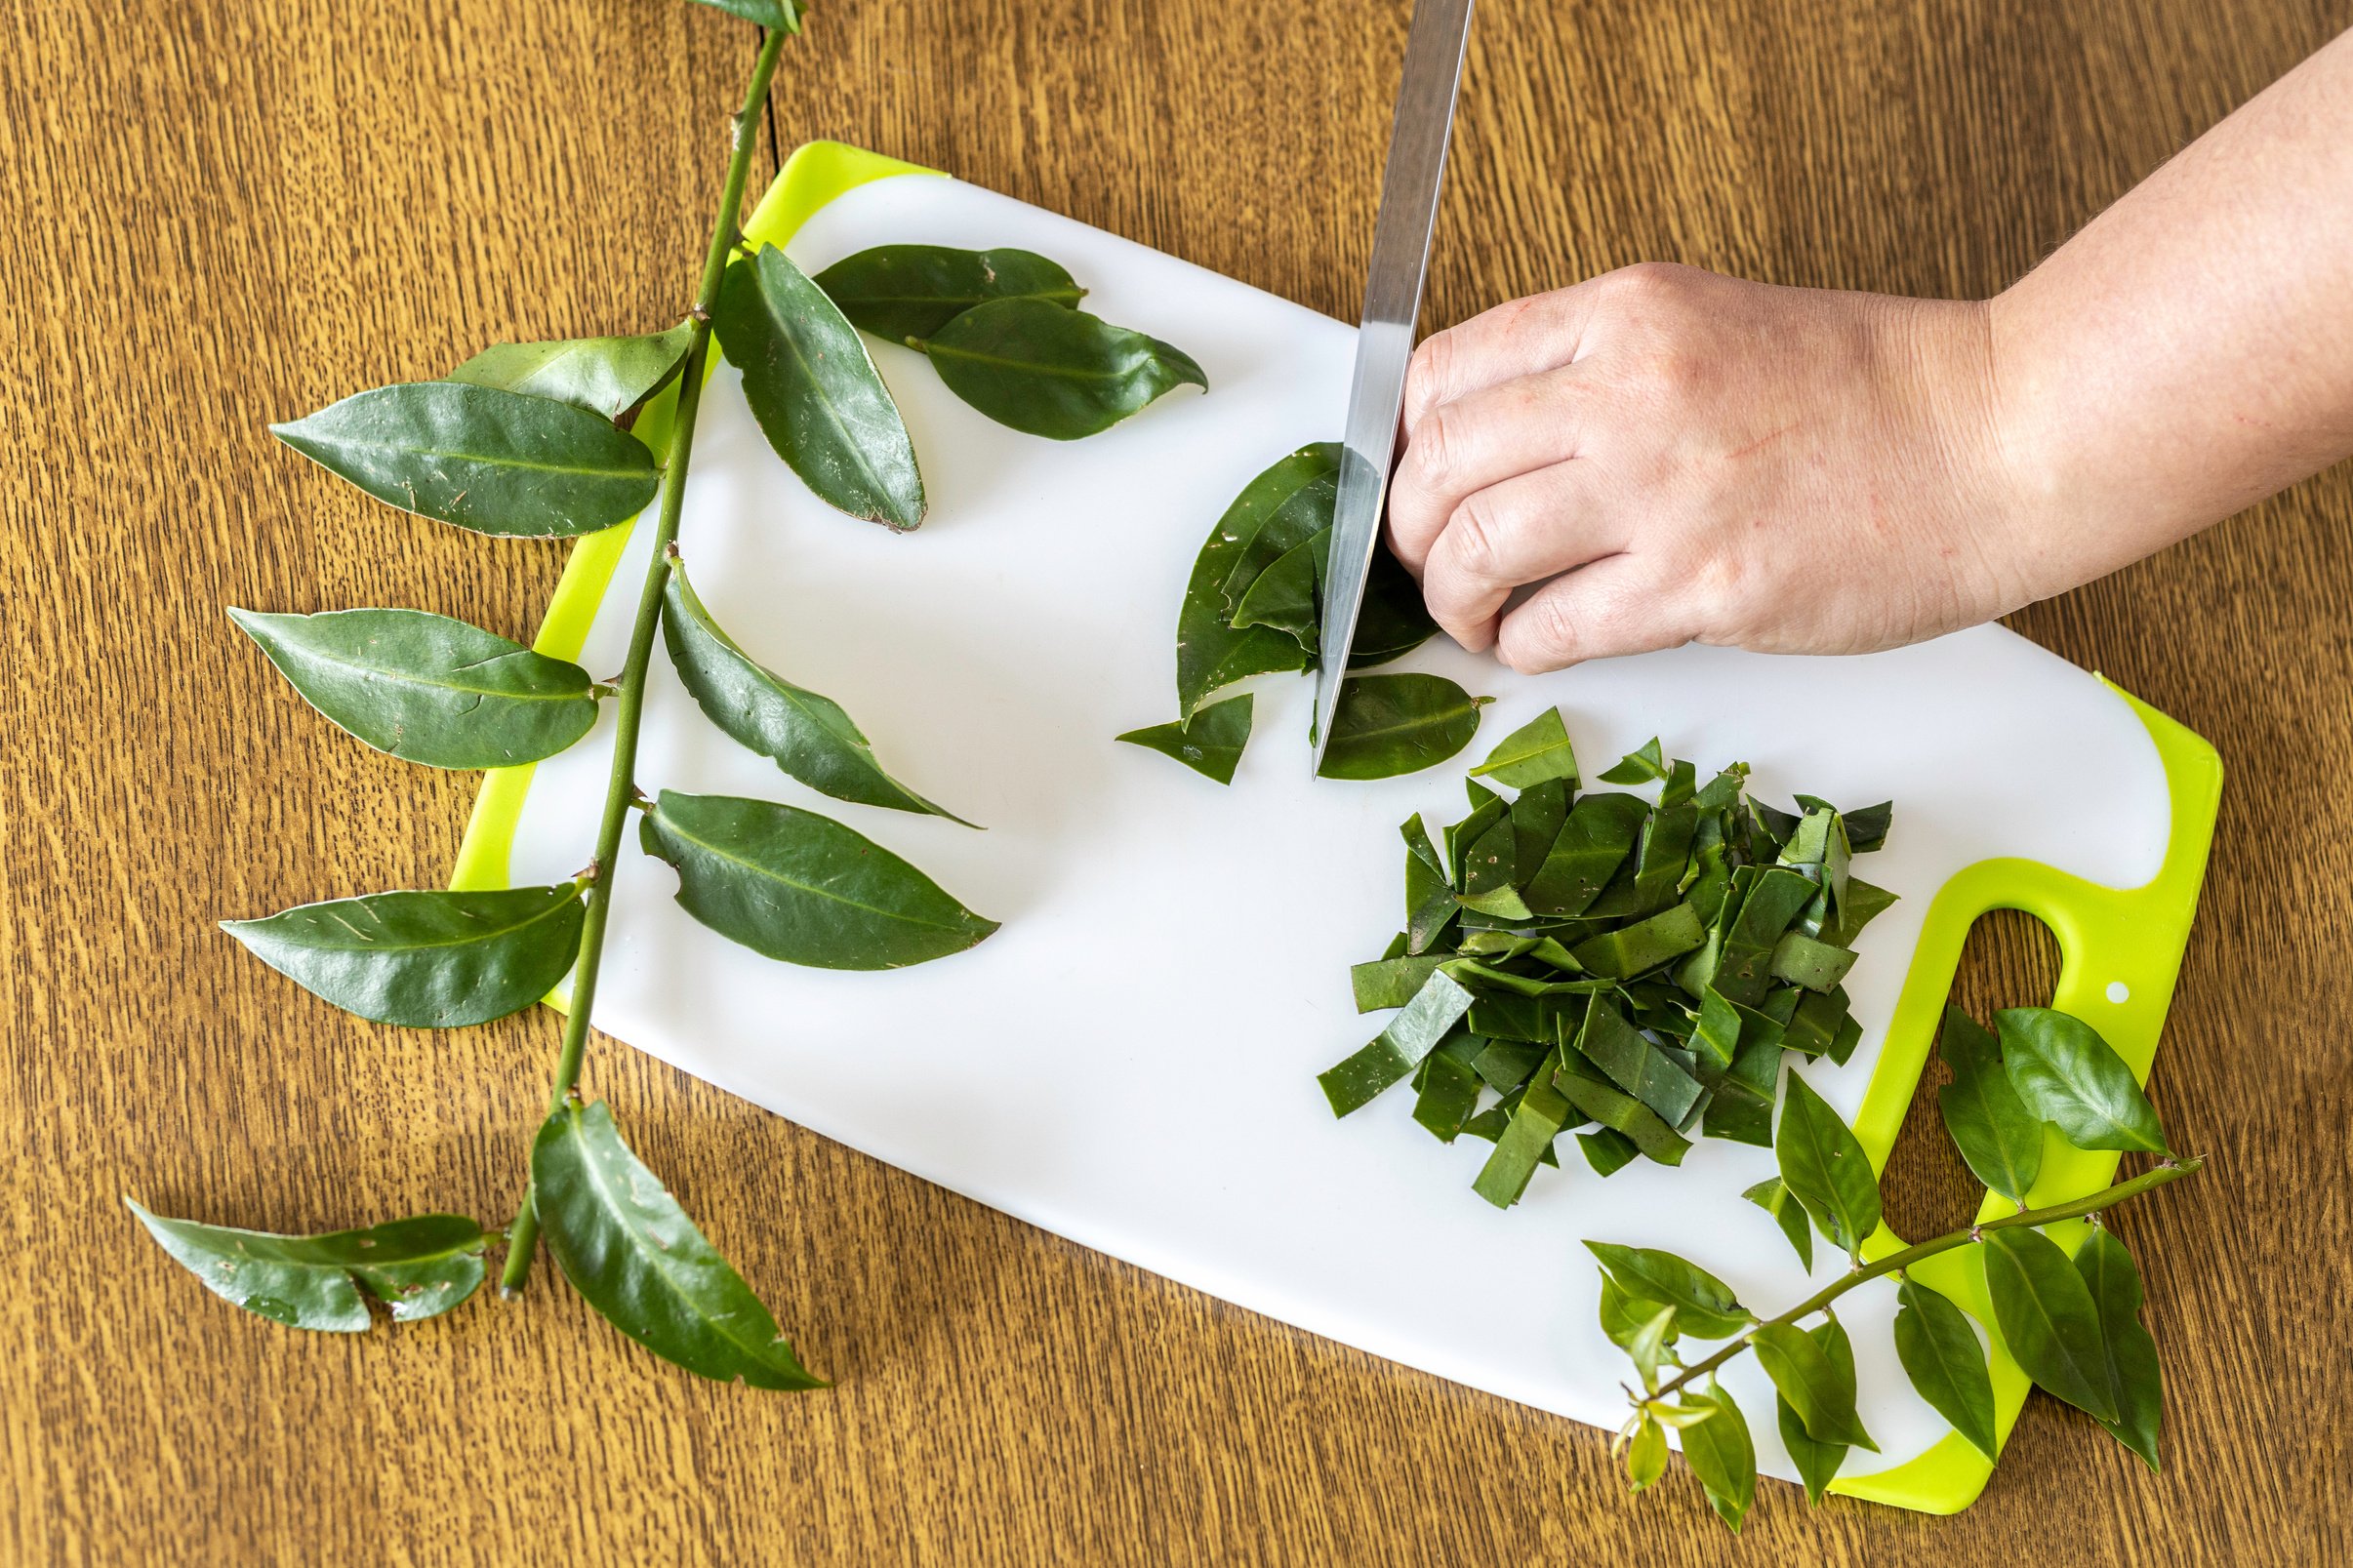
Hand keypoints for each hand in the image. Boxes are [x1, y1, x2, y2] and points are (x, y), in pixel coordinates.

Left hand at [1384, 263, 2028, 671]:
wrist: (2003, 438)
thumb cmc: (1879, 391)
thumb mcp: (1716, 325)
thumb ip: (1606, 369)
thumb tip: (1504, 444)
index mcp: (1628, 315)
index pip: (1443, 374)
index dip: (1405, 446)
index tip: (1417, 486)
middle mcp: (1629, 391)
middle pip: (1439, 465)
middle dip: (1408, 531)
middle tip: (1428, 565)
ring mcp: (1663, 489)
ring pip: (1475, 548)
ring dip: (1451, 600)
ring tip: (1475, 619)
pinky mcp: (1703, 584)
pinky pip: (1555, 627)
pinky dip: (1522, 648)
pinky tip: (1537, 647)